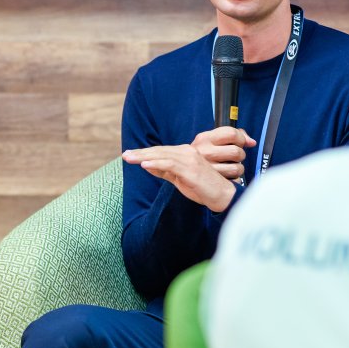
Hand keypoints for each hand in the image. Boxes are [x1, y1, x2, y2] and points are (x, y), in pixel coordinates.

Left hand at [123, 127, 253, 213]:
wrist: (223, 196)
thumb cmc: (203, 188)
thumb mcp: (180, 179)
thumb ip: (165, 171)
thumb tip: (148, 166)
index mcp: (185, 153)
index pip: (160, 151)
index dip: (144, 153)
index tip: (129, 154)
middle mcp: (187, 152)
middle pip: (159, 151)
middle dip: (140, 153)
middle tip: (125, 155)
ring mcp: (189, 159)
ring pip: (162, 156)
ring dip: (144, 157)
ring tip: (130, 158)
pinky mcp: (191, 169)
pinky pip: (170, 165)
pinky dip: (156, 164)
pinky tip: (144, 165)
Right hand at [189, 126, 253, 180]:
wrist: (178, 168)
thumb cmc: (200, 154)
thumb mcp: (209, 140)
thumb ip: (230, 135)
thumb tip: (251, 142)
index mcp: (204, 138)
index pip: (231, 133)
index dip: (241, 138)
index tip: (241, 142)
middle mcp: (205, 151)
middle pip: (236, 151)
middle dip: (240, 155)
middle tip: (234, 157)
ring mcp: (208, 167)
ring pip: (237, 167)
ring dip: (238, 168)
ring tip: (230, 167)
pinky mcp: (212, 181)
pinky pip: (234, 179)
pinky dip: (235, 178)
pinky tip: (228, 175)